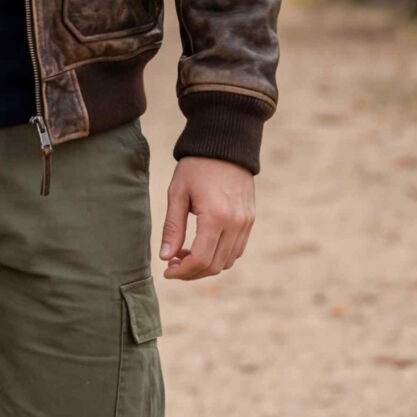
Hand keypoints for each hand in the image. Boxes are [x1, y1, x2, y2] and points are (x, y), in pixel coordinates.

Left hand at [160, 156, 254, 281]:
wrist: (225, 145)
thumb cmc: (196, 167)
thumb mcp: (177, 194)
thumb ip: (172, 228)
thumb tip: (166, 257)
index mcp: (216, 217)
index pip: (201, 259)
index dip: (182, 272)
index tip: (167, 271)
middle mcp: (236, 223)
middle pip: (215, 265)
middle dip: (192, 272)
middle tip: (173, 264)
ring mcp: (246, 223)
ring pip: (227, 261)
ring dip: (206, 265)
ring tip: (185, 254)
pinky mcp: (250, 220)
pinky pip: (237, 249)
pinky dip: (219, 256)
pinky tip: (203, 246)